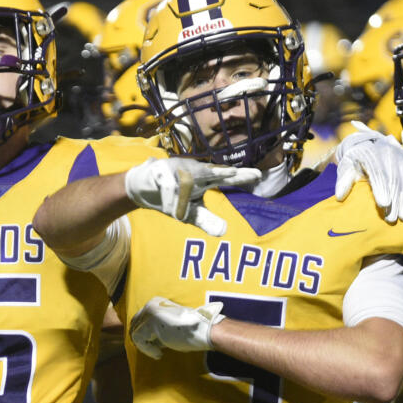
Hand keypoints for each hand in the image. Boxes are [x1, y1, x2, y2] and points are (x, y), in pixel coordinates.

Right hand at [124, 157, 261, 235]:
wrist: (143, 186)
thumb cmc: (172, 197)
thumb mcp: (190, 213)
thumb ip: (206, 220)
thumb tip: (224, 232)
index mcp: (204, 179)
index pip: (226, 177)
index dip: (242, 176)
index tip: (259, 175)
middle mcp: (193, 171)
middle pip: (210, 172)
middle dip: (221, 172)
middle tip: (234, 172)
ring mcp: (176, 169)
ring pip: (185, 181)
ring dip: (190, 186)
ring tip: (194, 193)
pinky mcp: (159, 172)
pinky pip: (166, 186)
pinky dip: (169, 198)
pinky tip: (171, 208)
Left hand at [130, 296, 224, 359]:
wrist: (203, 330)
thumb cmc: (190, 330)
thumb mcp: (169, 326)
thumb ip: (156, 329)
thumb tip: (146, 339)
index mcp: (156, 303)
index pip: (139, 318)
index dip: (142, 333)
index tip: (152, 345)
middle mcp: (150, 305)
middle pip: (134, 324)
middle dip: (140, 339)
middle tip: (151, 350)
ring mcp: (150, 313)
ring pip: (135, 333)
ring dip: (145, 346)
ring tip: (158, 352)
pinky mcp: (151, 323)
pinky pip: (140, 340)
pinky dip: (148, 350)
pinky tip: (159, 354)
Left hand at [333, 122, 402, 221]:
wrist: (370, 144)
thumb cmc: (356, 161)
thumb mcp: (346, 166)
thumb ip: (343, 180)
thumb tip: (340, 196)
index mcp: (372, 155)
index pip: (379, 173)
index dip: (382, 188)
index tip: (383, 204)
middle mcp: (390, 155)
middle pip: (395, 180)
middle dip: (395, 200)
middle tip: (392, 219)